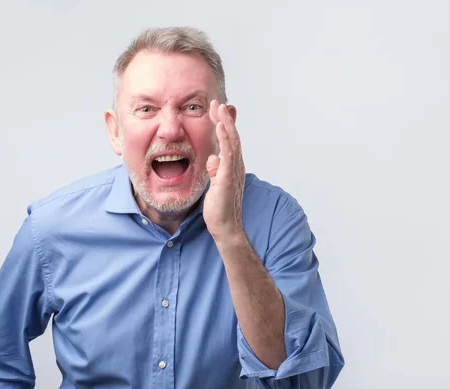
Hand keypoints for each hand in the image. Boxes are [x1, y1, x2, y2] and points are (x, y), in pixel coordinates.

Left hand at [203, 100, 245, 240]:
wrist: (224, 227)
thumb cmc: (219, 208)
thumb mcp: (214, 184)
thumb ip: (215, 170)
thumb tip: (212, 158)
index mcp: (232, 166)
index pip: (229, 140)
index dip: (223, 124)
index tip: (215, 110)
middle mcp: (236, 165)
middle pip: (232, 136)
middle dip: (224, 117)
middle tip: (216, 102)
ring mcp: (234, 170)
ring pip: (232, 140)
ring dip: (225, 122)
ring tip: (218, 107)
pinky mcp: (228, 176)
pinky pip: (228, 152)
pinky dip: (224, 137)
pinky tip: (219, 126)